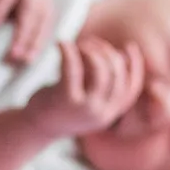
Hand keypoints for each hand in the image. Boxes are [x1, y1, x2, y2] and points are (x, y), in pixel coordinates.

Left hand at [26, 39, 143, 137]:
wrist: (34, 128)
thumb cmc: (61, 108)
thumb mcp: (89, 99)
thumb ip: (104, 82)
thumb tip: (121, 54)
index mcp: (110, 113)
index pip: (132, 87)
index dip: (135, 64)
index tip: (128, 46)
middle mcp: (101, 113)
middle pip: (117, 74)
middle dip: (107, 52)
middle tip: (90, 42)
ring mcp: (84, 107)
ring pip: (100, 70)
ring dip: (91, 50)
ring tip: (78, 44)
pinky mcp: (64, 99)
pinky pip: (72, 68)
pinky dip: (68, 51)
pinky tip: (61, 43)